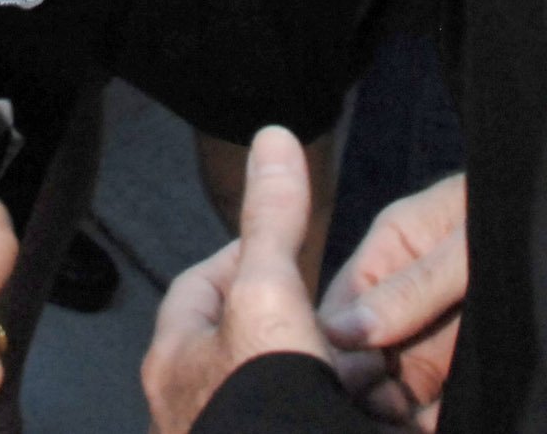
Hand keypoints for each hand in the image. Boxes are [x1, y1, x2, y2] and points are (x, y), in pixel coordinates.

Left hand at [143, 126, 335, 433]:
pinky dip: (333, 413)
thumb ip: (272, 223)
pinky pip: (305, 420)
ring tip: (363, 369)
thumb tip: (273, 141)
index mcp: (176, 359)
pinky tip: (370, 411)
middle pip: (246, 343)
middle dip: (298, 329)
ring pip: (280, 390)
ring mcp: (227, 433)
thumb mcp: (270, 294)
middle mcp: (191, 407)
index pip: (200, 286)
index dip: (245, 258)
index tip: (285, 251)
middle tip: (340, 319)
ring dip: (324, 377)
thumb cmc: (257, 405)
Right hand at [319, 171, 466, 428]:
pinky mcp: (467, 362)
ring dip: (398, 407)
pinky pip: (435, 398)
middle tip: (386, 407)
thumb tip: (344, 331)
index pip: (343, 299)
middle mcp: (408, 292)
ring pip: (398, 378)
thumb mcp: (470, 245)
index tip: (347, 377)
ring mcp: (436, 329)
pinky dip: (431, 418)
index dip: (336, 341)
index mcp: (396, 244)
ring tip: (411, 422)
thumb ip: (413, 287)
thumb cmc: (530, 216)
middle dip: (368, 382)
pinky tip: (435, 425)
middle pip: (366, 347)